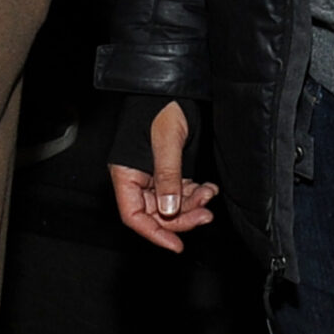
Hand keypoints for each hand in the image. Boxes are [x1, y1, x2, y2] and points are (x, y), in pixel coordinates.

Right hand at [108, 100, 218, 253]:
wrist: (174, 88)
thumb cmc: (162, 106)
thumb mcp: (166, 141)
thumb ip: (167, 176)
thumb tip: (169, 210)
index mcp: (125, 173)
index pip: (133, 215)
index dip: (154, 233)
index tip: (176, 245)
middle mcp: (138, 178)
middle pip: (155, 214)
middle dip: (182, 218)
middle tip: (205, 214)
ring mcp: (154, 175)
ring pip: (171, 206)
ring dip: (192, 205)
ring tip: (208, 195)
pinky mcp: (169, 171)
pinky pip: (181, 193)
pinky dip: (196, 194)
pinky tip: (208, 188)